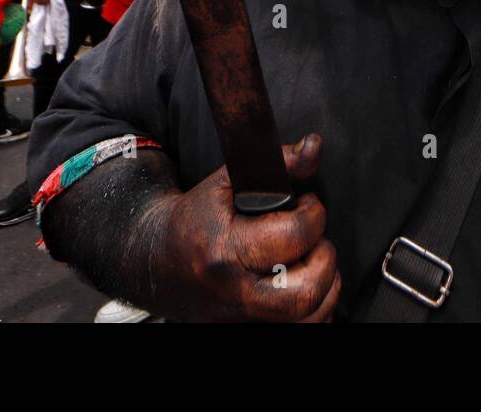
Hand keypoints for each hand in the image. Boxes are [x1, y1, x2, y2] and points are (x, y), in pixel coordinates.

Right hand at [154, 133, 339, 321]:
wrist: (154, 263)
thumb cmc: (193, 221)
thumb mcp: (225, 182)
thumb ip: (276, 162)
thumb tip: (313, 147)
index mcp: (225, 250)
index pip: (292, 237)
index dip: (313, 214)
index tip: (308, 204)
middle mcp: (233, 293)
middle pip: (305, 292)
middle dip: (324, 258)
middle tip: (315, 239)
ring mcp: (240, 320)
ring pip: (309, 318)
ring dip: (325, 285)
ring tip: (312, 261)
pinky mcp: (245, 332)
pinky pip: (302, 331)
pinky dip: (315, 310)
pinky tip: (304, 284)